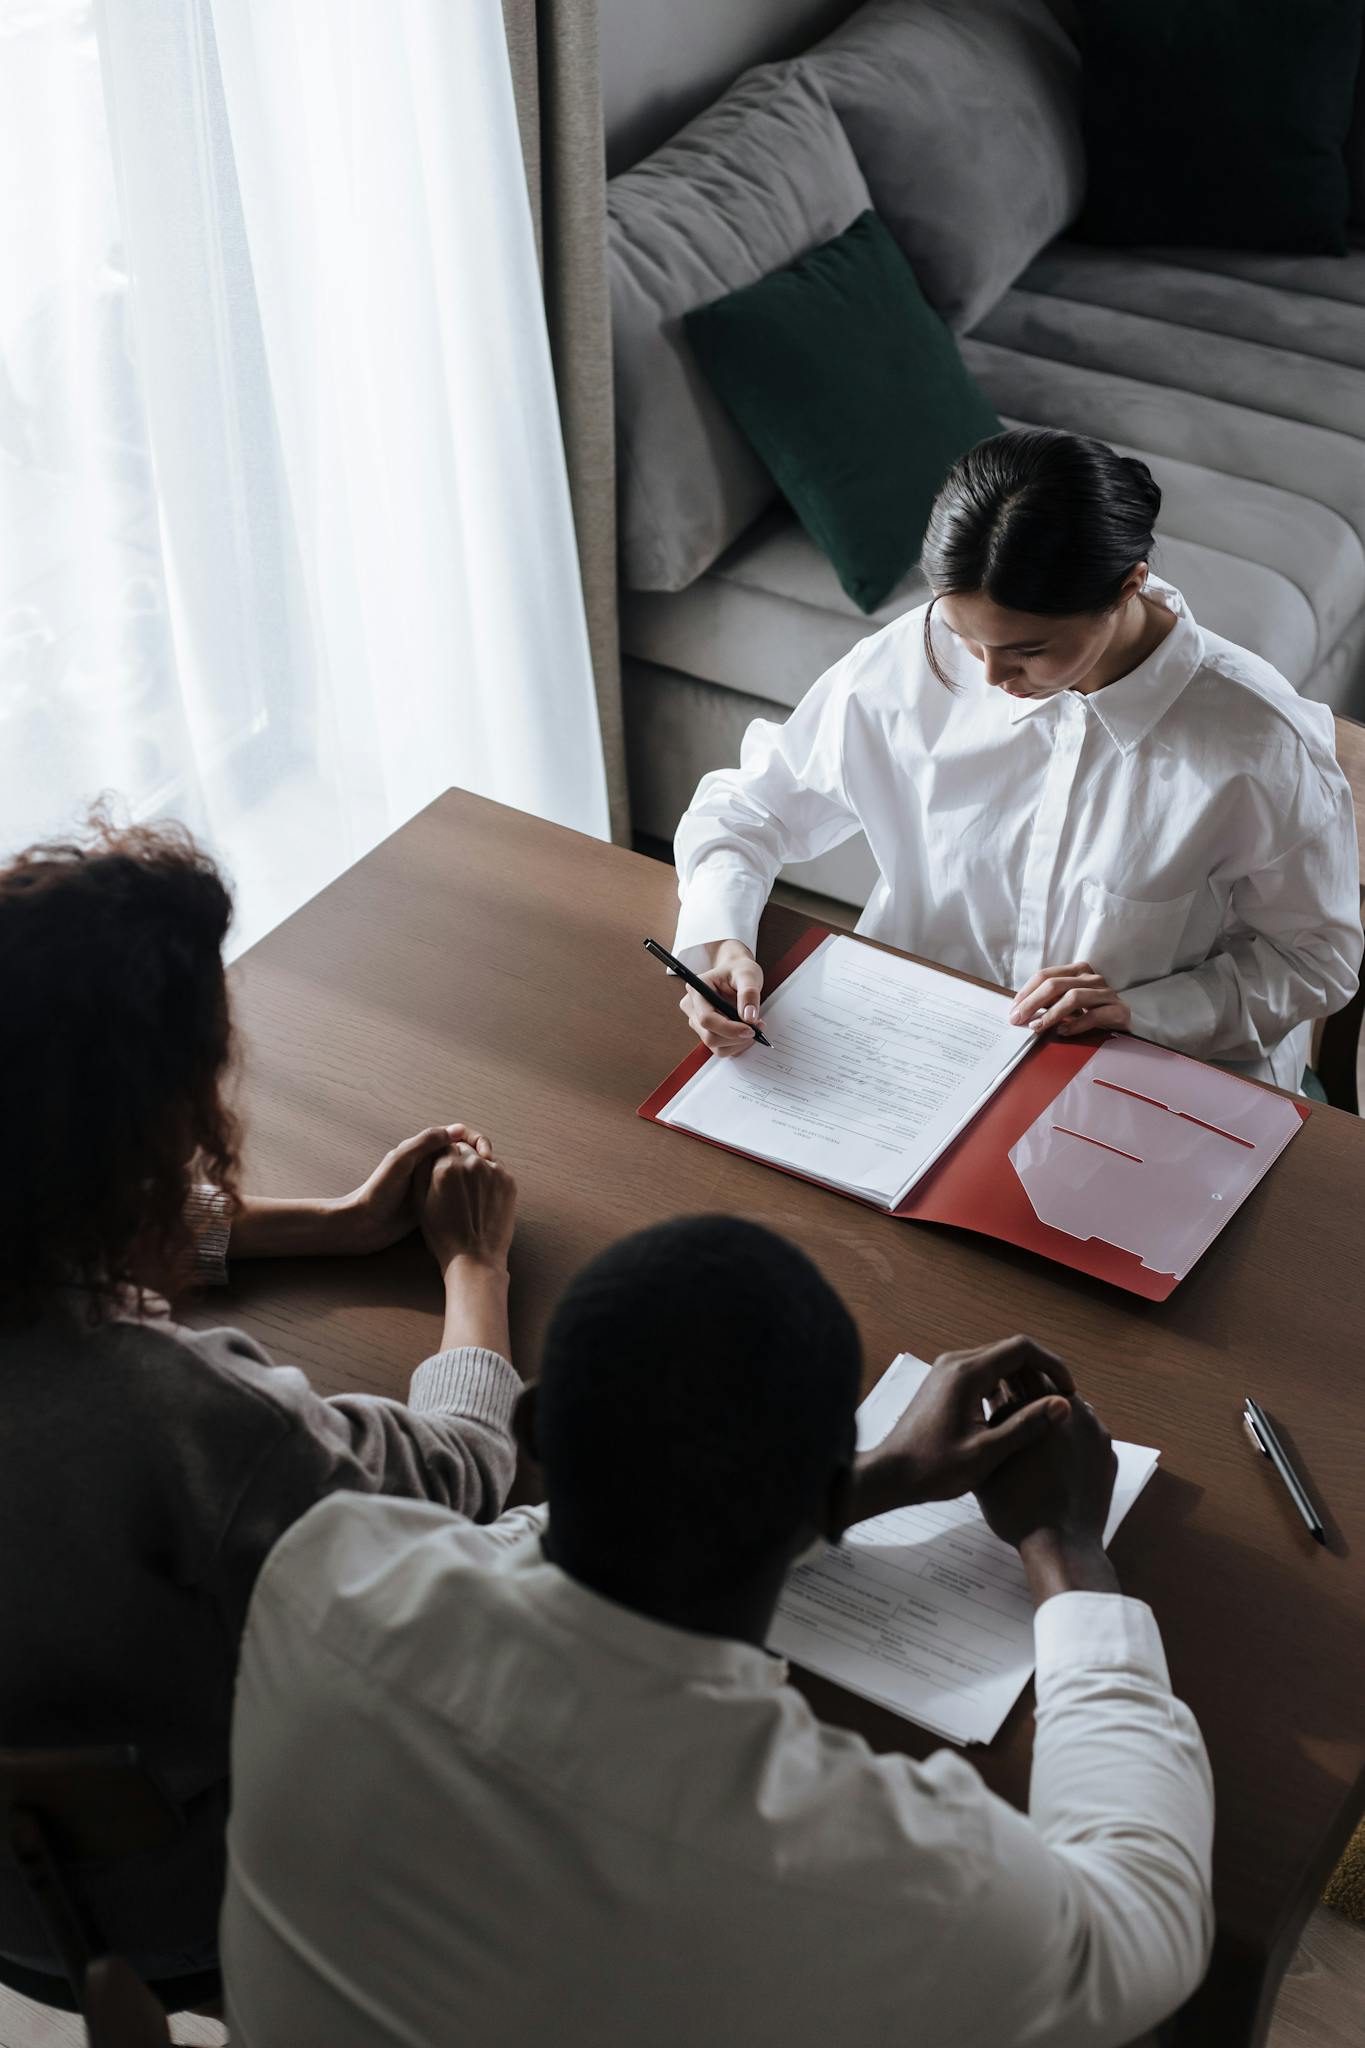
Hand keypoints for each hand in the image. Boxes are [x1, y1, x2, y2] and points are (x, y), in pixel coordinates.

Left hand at [227, 1124, 487, 1260]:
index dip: (475, 1139)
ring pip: (462, 1173)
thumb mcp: (401, 1162)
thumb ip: (425, 1143)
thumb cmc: (378, 1192)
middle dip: (481, 1156)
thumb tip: (457, 1129)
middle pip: (462, 1152)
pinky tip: (480, 1201)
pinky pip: (457, 1192)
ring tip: (490, 1184)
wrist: (362, 1225)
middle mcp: (427, 1163)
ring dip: (478, 1174)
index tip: (485, 1154)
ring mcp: (431, 1184)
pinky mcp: (432, 1202)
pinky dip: (470, 1192)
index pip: (456, 1134)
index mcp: (421, 1149)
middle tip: (493, 1169)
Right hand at [414, 1138, 516, 1276]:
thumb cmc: (443, 1234)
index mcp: (445, 1167)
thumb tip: (428, 1150)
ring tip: (469, 1192)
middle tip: (455, 1182)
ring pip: (480, 1156)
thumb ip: (422, 1170)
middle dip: (457, 1158)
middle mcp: (471, 1163)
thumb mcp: (420, 1202)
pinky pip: (496, 1168)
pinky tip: (482, 1195)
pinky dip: (489, 1175)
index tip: (441, 1170)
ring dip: (474, 1166)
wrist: (475, 1258)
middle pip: (462, 1148)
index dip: (440, 1157)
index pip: (443, 1144)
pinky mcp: (508, 1180)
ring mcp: (493, 1170)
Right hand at [680, 941, 765, 1057]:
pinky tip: (747, 1031)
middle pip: (710, 1036)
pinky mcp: (707, 1031)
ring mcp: (698, 1022)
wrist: (736, 973)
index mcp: (697, 990)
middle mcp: (692, 1007)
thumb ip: (749, 994)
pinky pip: (721, 1048)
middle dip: (736, 1036)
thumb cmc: (738, 971)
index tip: (750, 1029)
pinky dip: (737, 1044)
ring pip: (715, 1045)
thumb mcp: (748, 975)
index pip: (706, 1019)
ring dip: (738, 1042)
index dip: (729, 1028)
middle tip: (758, 1026)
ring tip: (754, 1026)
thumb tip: (748, 1017)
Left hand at [849, 1337, 1074, 1523]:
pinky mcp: (943, 1383)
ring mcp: (947, 1370)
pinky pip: (982, 1373)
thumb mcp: (987, 1453)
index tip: (1070, 1391)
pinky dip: (1003, 1386)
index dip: (1052, 1365)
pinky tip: (1012, 1414)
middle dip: (1040, 1372)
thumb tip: (1063, 1404)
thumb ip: (1027, 1426)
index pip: (1022, 1348)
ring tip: (1041, 1410)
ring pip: (997, 1361)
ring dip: (1022, 1380)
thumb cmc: (934, 1468)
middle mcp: (955, 1362)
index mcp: (967, 1373)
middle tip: (1059, 1403)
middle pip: (1010, 1351)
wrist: (890, 1474)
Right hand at [974, 1391, 1116, 1555]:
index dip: (1006, 1377)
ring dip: (1054, 1414)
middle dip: (1032, 1393)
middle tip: (1015, 1408)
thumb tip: (993, 1407)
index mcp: (1036, 1405)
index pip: (1020, 1373)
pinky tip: (1058, 1458)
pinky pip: (1087, 1434)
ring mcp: (1094, 1430)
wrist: (1060, 1544)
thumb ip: (993, 1427)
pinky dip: (1073, 1439)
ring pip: (1070, 1409)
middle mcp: (1069, 1410)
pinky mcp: (1107, 1452)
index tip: (998, 1384)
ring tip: (1037, 1436)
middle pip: (1048, 1386)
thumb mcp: (988, 1462)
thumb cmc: (1018, 1506)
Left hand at [1010, 961, 1130, 1035]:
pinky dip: (1075, 1024)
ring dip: (1051, 1013)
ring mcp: (1106, 993)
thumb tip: (1019, 1011)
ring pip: (1073, 997)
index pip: (1046, 975)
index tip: (1013, 1009)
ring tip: (1037, 1027)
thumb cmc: (1091, 1015)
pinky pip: (1093, 1015)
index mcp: (1078, 971)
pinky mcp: (1118, 1010)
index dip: (1026, 992)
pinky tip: (1062, 1032)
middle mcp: (1093, 978)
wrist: (1124, 1027)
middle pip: (1056, 985)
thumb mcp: (1067, 1005)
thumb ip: (1048, 1002)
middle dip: (1032, 1002)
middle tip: (1017, 1019)